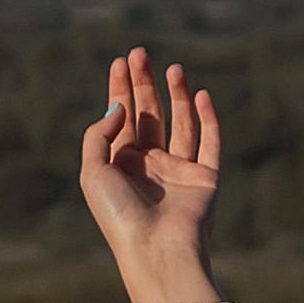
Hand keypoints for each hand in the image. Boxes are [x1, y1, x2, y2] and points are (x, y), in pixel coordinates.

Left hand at [79, 45, 222, 302]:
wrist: (156, 249)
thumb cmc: (119, 216)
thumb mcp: (93, 171)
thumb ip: (99, 135)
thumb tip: (120, 106)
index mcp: (121, 167)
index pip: (121, 119)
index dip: (120, 89)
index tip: (121, 61)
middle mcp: (150, 166)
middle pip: (148, 115)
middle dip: (144, 84)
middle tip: (140, 53)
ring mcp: (179, 171)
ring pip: (180, 123)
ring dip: (176, 95)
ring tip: (172, 68)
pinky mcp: (206, 178)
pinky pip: (210, 142)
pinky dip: (208, 118)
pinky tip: (201, 95)